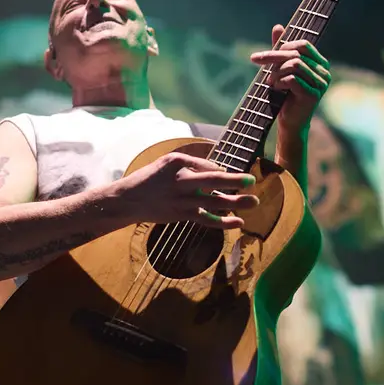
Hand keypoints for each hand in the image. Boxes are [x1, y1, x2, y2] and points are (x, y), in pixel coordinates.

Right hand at [112, 152, 258, 228]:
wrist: (128, 199)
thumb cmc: (150, 179)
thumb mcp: (167, 163)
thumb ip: (191, 164)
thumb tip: (218, 170)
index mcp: (178, 162)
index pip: (207, 165)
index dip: (223, 172)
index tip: (235, 176)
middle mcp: (181, 180)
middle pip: (213, 180)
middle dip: (235, 181)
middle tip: (252, 181)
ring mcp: (183, 200)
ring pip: (213, 201)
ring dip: (236, 202)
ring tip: (254, 202)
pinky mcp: (182, 214)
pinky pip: (206, 219)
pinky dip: (223, 222)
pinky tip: (239, 222)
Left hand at [249, 24, 330, 132]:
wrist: (289, 122)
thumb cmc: (285, 95)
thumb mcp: (281, 69)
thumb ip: (281, 49)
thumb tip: (278, 26)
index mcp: (320, 63)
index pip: (303, 45)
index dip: (282, 46)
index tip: (261, 55)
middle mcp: (324, 72)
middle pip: (296, 54)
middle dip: (273, 57)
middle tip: (256, 61)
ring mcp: (321, 84)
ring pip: (294, 64)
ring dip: (276, 72)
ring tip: (271, 82)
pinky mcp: (313, 95)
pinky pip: (292, 79)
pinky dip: (279, 82)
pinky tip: (276, 89)